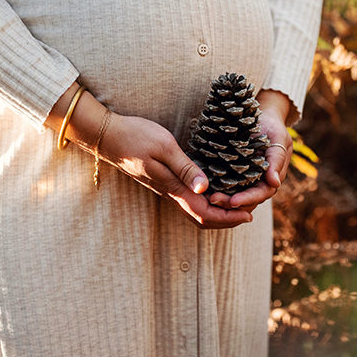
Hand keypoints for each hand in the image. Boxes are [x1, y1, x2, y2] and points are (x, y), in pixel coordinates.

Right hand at [99, 114, 252, 228]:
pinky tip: (218, 191)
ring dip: (219, 213)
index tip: (249, 214)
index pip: (205, 213)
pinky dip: (207, 202)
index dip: (229, 217)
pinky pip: (189, 201)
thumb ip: (185, 167)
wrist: (107, 136)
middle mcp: (171, 193)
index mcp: (173, 187)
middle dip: (228, 219)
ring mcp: (167, 189)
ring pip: (196, 211)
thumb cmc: (135, 136)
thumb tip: (206, 188)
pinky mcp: (164, 182)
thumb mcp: (163, 146)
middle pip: (203, 218)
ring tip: (239, 204)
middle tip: (250, 212)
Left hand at [207, 89, 292, 211]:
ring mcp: (245, 179)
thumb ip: (277, 159)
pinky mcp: (233, 173)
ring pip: (235, 196)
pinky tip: (204, 190)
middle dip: (230, 203)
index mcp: (271, 177)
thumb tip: (275, 182)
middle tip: (213, 200)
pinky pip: (225, 185)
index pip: (261, 194)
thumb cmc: (272, 127)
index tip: (233, 201)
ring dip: (222, 200)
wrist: (262, 117)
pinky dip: (217, 189)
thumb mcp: (278, 138)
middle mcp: (258, 182)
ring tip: (208, 198)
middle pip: (246, 200)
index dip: (247, 199)